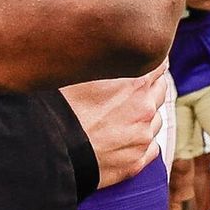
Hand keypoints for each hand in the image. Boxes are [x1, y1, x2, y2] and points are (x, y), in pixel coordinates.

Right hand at [58, 62, 169, 189]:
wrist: (49, 150)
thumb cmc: (56, 109)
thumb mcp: (75, 70)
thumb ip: (97, 59)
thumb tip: (96, 48)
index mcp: (134, 82)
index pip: (158, 60)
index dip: (146, 58)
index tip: (137, 61)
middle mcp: (145, 108)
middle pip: (160, 89)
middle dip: (148, 86)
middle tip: (127, 88)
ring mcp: (142, 137)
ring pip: (156, 119)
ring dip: (145, 115)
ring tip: (121, 116)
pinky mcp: (136, 162)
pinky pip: (151, 148)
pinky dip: (141, 141)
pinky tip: (123, 139)